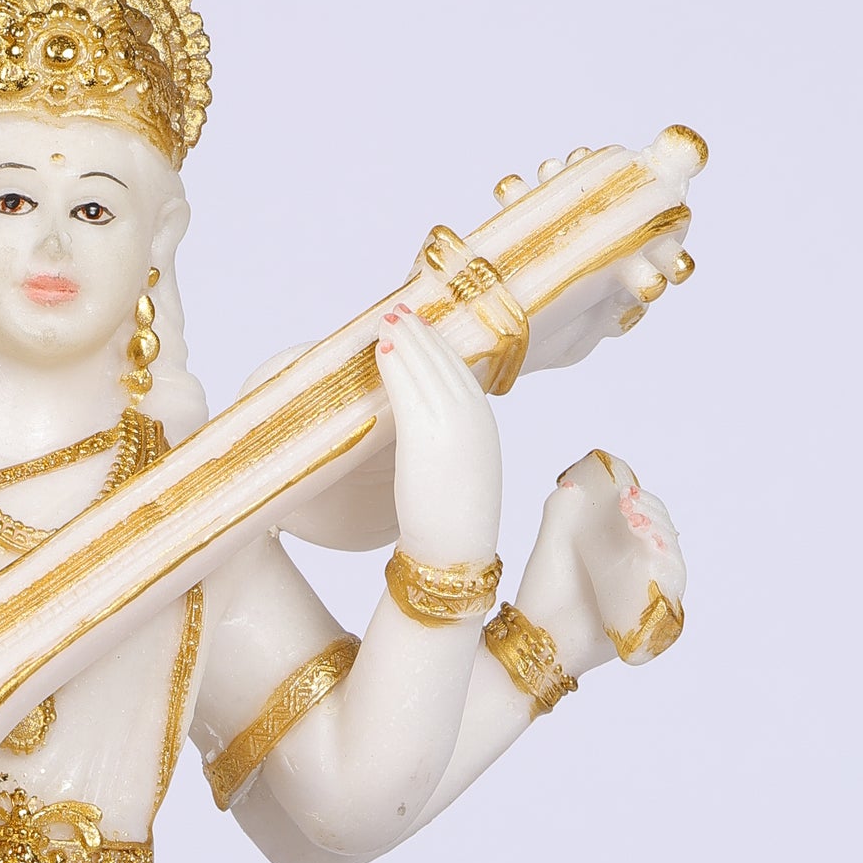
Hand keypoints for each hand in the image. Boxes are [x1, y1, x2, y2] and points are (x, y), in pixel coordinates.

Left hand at [378, 306, 501, 564]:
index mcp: (482, 427)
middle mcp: (472, 418)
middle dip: (422, 335)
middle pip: (446, 363)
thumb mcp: (455, 472)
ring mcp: (451, 424)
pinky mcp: (425, 434)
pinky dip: (395, 363)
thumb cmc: (448, 524)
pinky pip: (408, 388)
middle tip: (400, 311)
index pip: (461, 375)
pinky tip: (381, 348)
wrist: (453, 551)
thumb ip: (445, 445)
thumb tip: (425, 434)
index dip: (440, 349)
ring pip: (426, 368)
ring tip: (387, 320)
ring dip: (406, 340)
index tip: (422, 329)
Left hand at [515, 452, 685, 677]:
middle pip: (664, 538)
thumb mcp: (551, 546)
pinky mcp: (647, 622)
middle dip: (652, 516)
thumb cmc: (543, 595)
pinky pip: (669, 596)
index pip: (647, 520)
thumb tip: (571, 484)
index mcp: (621, 551)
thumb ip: (560, 514)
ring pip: (671, 563)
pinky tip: (652, 552)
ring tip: (638, 525)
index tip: (625, 493)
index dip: (643, 503)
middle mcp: (637, 573)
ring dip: (661, 538)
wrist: (535, 635)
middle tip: (629, 507)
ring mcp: (644, 597)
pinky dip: (666, 572)